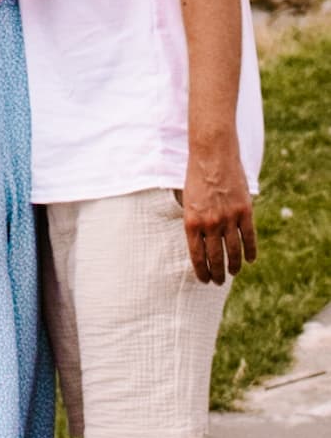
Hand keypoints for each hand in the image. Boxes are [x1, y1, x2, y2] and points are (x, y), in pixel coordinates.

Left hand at [179, 142, 256, 284]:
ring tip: (233, 274)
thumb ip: (193, 221)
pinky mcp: (245, 212)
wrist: (212, 156)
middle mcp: (209, 224)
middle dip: (217, 273)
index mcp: (191, 223)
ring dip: (234, 266)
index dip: (201, 271)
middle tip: (218, 282)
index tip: (204, 280)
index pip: (197, 256)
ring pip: (234, 251)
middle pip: (215, 257)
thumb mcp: (186, 201)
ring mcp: (228, 219)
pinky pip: (249, 237)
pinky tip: (250, 260)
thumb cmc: (196, 177)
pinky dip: (250, 251)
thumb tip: (197, 241)